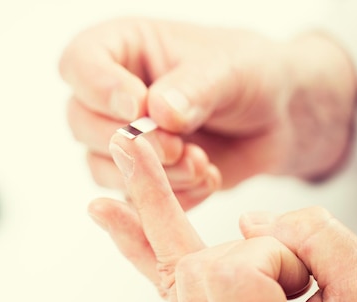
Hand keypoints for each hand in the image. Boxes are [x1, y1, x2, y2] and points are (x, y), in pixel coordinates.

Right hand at [60, 18, 356, 209]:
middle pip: (81, 122)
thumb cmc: (250, 75)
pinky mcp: (140, 176)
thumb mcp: (231, 70)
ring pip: (102, 166)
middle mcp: (112, 95)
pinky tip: (207, 179)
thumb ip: (195, 88)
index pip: (80, 64)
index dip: (99, 88)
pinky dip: (170, 197)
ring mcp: (123, 138)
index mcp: (123, 49)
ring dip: (151, 176)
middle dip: (129, 143)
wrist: (276, 118)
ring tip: (201, 164)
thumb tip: (158, 112)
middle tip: (175, 148)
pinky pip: (134, 197)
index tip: (136, 106)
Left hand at [88, 131, 356, 301]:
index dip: (270, 253)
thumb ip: (313, 237)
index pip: (231, 278)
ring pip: (175, 276)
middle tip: (298, 283)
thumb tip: (248, 221)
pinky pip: (168, 293)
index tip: (306, 277)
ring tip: (274, 276)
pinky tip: (108, 213)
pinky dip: (141, 244)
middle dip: (246, 254)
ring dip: (225, 256)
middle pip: (192, 273)